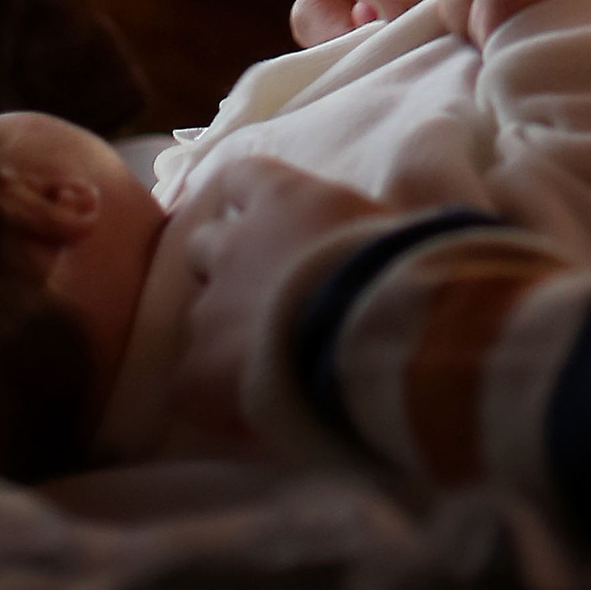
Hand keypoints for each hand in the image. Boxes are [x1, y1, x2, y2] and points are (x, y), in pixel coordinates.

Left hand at [164, 160, 383, 451]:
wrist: (375, 333)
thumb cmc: (400, 269)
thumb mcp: (391, 223)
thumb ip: (361, 222)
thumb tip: (380, 228)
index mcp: (282, 196)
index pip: (240, 176)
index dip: (248, 201)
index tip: (263, 221)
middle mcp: (236, 242)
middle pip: (203, 245)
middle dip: (225, 270)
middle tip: (265, 300)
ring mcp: (212, 305)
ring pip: (198, 316)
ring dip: (224, 335)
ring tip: (264, 365)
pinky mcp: (201, 367)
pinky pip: (190, 381)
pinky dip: (215, 396)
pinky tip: (249, 413)